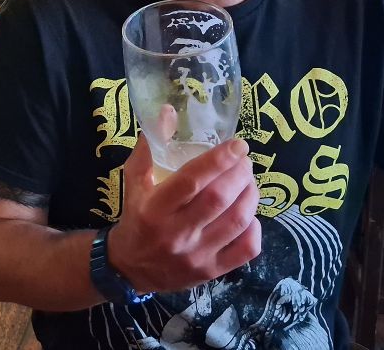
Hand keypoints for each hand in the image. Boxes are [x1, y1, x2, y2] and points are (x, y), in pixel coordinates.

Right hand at [108, 135, 260, 294]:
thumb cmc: (135, 216)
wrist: (129, 267)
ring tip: (248, 181)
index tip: (238, 145)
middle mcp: (176, 233)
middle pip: (219, 199)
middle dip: (240, 174)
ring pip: (237, 221)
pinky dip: (254, 227)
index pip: (192, 181)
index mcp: (154, 207)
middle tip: (244, 161)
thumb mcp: (134, 180)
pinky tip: (248, 213)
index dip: (219, 160)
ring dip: (250, 195)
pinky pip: (246, 249)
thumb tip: (168, 112)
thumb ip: (150, 147)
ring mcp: (196, 255)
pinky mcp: (211, 272)